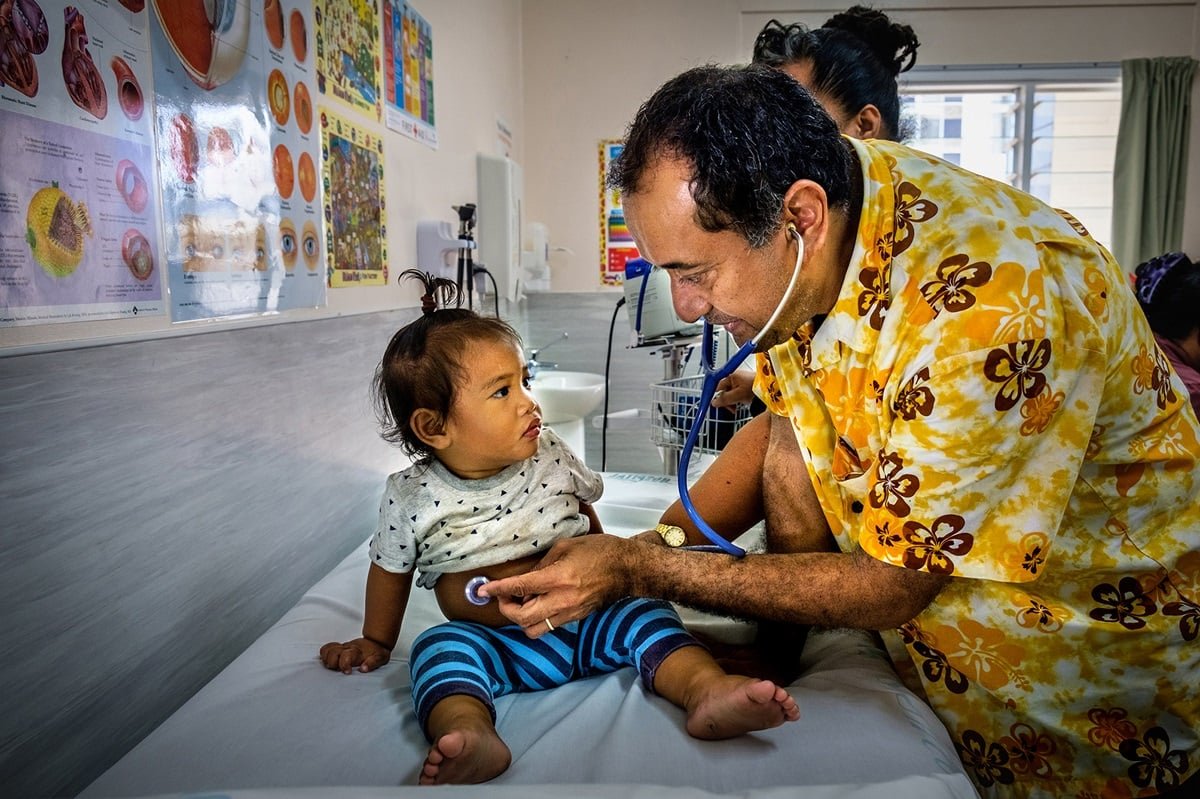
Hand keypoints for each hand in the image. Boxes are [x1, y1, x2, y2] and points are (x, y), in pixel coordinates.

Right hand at [319, 636, 391, 673]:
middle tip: (337, 669)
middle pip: (333, 652)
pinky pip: (327, 648)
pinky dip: (324, 654)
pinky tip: (328, 661)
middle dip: (332, 662)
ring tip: (331, 666)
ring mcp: (342, 648)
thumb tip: (363, 669)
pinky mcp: (339, 648)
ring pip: (328, 649)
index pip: (346, 655)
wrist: (376, 641)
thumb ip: (372, 663)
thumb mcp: (381, 658)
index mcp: (357, 652)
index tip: (347, 672)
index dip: (344, 664)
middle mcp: (348, 648)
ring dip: (326, 659)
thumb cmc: (377, 651)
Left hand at [479, 535, 634, 637]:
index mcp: (559, 578)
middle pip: (522, 618)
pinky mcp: (576, 618)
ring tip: (520, 602)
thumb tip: (526, 579)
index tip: (484, 590)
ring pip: (535, 629)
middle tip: (502, 596)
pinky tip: (538, 603)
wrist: (627, 569)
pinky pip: (550, 626)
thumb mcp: (566, 547)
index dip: (498, 590)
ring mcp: (570, 612)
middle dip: (505, 609)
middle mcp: (563, 600)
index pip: (520, 588)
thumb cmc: (599, 551)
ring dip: (520, 618)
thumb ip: (542, 565)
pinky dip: (537, 618)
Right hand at [711, 370, 754, 407]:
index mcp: (731, 376)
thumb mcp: (738, 396)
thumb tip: (714, 402)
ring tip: (739, 406)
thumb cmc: (756, 388)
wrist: (771, 388)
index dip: (717, 397)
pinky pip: (738, 393)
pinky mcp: (747, 385)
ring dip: (733, 401)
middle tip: (731, 408)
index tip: (718, 405)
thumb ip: (725, 399)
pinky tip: (744, 403)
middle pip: (725, 391)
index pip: (718, 387)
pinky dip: (739, 399)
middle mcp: (735, 377)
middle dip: (727, 401)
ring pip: (732, 393)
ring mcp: (741, 380)